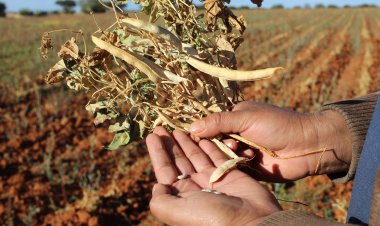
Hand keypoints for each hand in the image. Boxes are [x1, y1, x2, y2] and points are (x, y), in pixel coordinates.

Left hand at [146, 127, 280, 225]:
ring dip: (187, 142)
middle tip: (162, 126)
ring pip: (196, 156)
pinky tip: (202, 135)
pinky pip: (217, 156)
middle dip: (170, 144)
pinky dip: (209, 146)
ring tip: (178, 128)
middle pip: (179, 161)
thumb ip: (161, 201)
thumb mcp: (178, 212)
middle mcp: (195, 187)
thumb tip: (156, 187)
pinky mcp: (230, 174)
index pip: (165, 170)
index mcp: (181, 197)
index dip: (158, 153)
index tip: (151, 135)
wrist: (252, 221)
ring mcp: (213, 180)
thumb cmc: (213, 217)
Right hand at [189, 102, 351, 180]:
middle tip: (232, 144)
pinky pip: (233, 167)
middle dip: (218, 143)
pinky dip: (238, 164)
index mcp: (235, 116)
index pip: (210, 123)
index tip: (195, 136)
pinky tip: (250, 160)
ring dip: (230, 154)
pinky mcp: (248, 166)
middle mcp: (236, 133)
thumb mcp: (246, 118)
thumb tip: (191, 127)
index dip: (203, 130)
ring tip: (245, 152)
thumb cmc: (278, 125)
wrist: (307, 146)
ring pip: (222, 155)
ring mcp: (242, 150)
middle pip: (213, 141)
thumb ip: (219, 122)